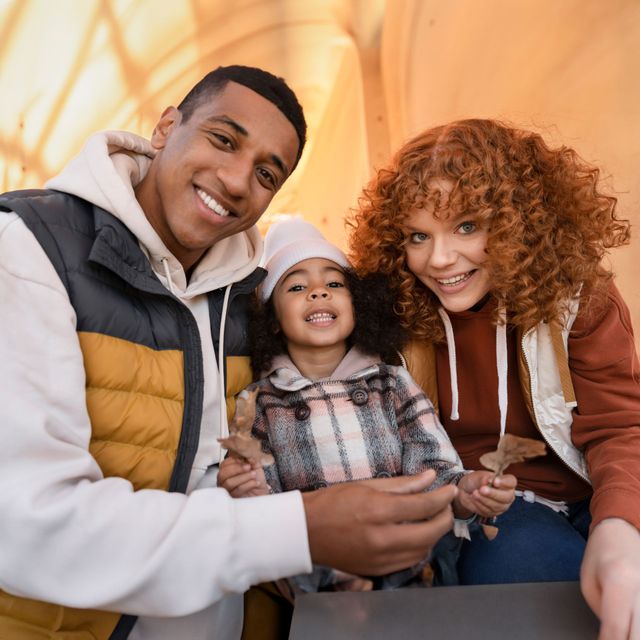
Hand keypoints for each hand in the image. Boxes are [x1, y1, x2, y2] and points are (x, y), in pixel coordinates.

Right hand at [217, 457, 268, 496]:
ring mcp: (227, 490)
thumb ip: (251, 459)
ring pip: (229, 483)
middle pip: (223, 474)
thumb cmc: (256, 479)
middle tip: (248, 467)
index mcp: (228, 470)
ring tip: (254, 475)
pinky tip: (255, 483)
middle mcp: (225, 480)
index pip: (224, 464)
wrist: (262, 492)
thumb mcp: (255, 466)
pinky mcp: (233, 498)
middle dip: (237, 469)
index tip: (245, 459)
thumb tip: (248, 454)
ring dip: (244, 477)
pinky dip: (248, 485)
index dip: (234, 461)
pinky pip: (237, 491)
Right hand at [302, 469, 455, 575]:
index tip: (450, 489)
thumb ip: (402, 484)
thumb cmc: (332, 502)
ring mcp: (379, 559)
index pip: (422, 505)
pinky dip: (419, 548)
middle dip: (444, 518)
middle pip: (430, 532)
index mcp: (377, 511)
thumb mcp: (366, 485)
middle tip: (446, 505)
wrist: (305, 531)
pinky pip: (409, 561)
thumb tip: (430, 477)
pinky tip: (416, 534)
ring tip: (433, 518)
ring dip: (434, 534)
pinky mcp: (376, 571)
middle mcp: (381, 538)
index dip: (442, 497)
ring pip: (423, 550)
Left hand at [455, 470, 515, 518]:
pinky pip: (488, 511)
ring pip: (497, 506)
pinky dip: (479, 504)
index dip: (505, 482)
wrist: (466, 491)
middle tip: (482, 489)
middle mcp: (507, 494)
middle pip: (507, 497)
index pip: (511, 482)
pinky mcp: (493, 513)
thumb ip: (483, 478)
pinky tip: (474, 499)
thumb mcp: (477, 476)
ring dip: (484, 499)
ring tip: (474, 493)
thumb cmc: (475, 481)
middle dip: (494, 494)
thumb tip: (487, 480)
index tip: (495, 481)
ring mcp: (501, 505)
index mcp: (506, 482)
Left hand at [581, 518, 639, 639]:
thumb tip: (611, 637)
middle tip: (616, 636)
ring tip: (622, 628)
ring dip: (633, 631)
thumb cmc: (601, 554)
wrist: (622, 531)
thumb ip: (603, 614)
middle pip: (637, 634)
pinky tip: (631, 622)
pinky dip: (637, 623)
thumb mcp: (589, 583)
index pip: (616, 629)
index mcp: (619, 582)